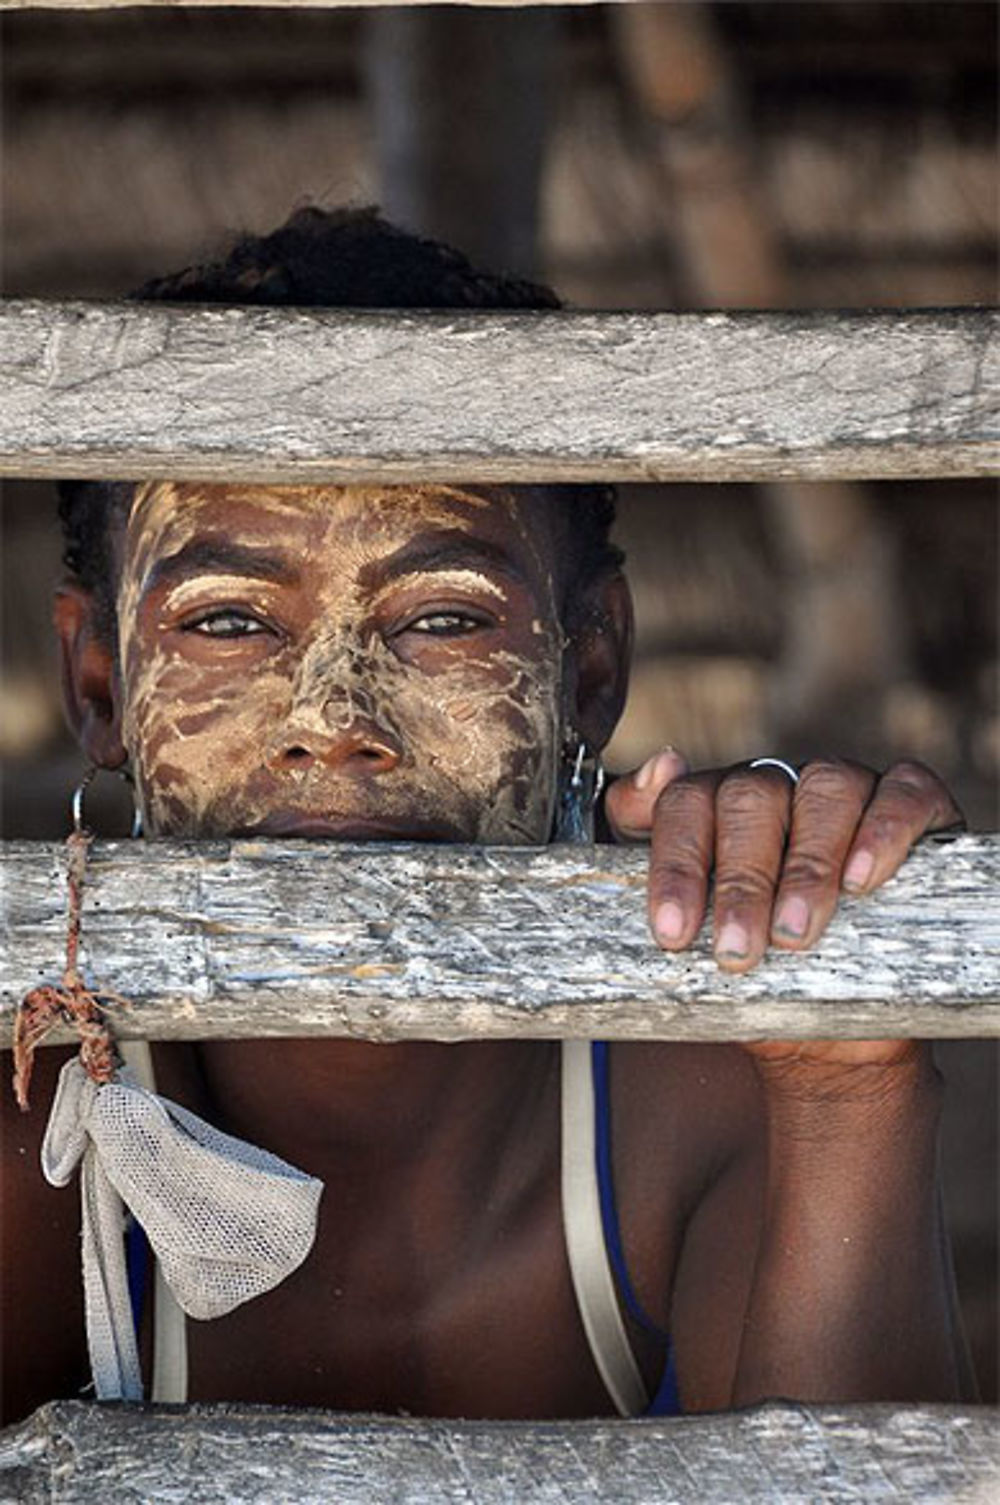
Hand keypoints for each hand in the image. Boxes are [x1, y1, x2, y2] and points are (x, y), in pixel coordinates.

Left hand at [605, 750, 963, 973]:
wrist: (837, 1028)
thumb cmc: (758, 972)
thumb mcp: (695, 938)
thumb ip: (652, 868)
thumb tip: (642, 782)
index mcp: (717, 805)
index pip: (684, 804)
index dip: (675, 864)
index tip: (672, 932)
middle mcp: (780, 786)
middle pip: (750, 799)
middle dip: (740, 881)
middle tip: (736, 950)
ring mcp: (847, 789)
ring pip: (824, 790)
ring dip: (806, 864)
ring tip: (795, 933)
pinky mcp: (914, 806)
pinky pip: (903, 793)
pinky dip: (882, 830)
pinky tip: (862, 879)